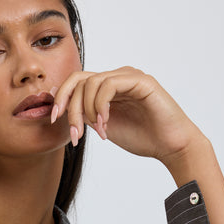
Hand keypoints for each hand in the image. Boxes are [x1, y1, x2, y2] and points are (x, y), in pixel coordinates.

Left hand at [52, 66, 203, 165]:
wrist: (169, 146)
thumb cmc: (141, 137)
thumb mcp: (102, 126)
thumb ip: (85, 113)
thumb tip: (60, 104)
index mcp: (107, 88)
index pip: (76, 82)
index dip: (61, 98)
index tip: (54, 120)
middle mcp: (117, 78)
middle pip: (79, 81)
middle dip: (70, 108)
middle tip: (75, 134)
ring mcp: (129, 77)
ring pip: (91, 82)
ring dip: (87, 111)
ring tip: (98, 132)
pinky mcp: (141, 81)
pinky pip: (109, 85)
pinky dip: (100, 106)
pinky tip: (105, 123)